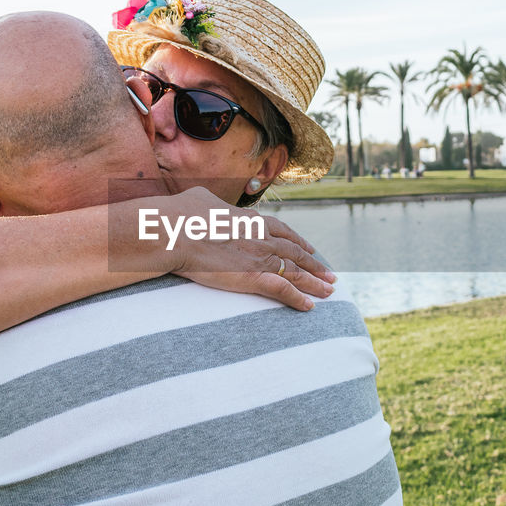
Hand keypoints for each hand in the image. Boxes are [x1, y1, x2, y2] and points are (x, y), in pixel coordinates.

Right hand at [160, 188, 335, 309]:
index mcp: (250, 219)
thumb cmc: (181, 214)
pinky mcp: (254, 276)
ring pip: (296, 271)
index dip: (298, 241)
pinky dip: (298, 298)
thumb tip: (206, 202)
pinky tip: (310, 306)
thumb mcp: (201, 199)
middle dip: (314, 264)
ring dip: (315, 282)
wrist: (175, 230)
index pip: (282, 230)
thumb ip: (212, 203)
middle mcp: (262, 237)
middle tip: (329, 273)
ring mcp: (260, 257)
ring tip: (330, 290)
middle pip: (296, 252)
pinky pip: (283, 290)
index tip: (309, 248)